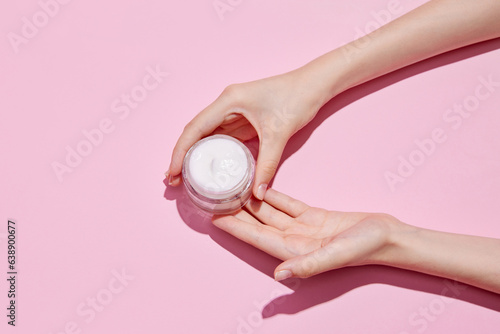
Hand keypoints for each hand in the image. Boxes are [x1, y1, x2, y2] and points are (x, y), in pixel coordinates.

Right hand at [166, 70, 328, 199]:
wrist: (314, 85)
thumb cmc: (296, 99)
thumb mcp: (279, 133)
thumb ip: (267, 164)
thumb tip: (257, 194)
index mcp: (228, 101)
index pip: (195, 128)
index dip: (180, 151)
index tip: (172, 172)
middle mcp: (226, 104)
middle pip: (196, 131)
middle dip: (183, 155)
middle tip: (175, 180)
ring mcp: (234, 111)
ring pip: (207, 135)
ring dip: (196, 155)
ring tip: (187, 178)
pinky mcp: (243, 118)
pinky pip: (223, 137)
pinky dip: (214, 152)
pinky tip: (210, 167)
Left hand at [212, 188, 402, 280]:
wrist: (388, 235)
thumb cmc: (366, 247)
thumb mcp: (337, 254)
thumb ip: (309, 264)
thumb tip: (280, 274)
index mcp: (295, 251)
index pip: (257, 238)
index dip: (235, 229)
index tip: (215, 217)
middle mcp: (294, 241)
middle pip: (258, 225)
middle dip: (237, 214)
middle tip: (216, 198)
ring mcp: (303, 228)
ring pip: (270, 213)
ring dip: (252, 202)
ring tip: (233, 189)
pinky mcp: (314, 216)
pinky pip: (287, 205)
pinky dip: (273, 196)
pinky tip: (260, 187)